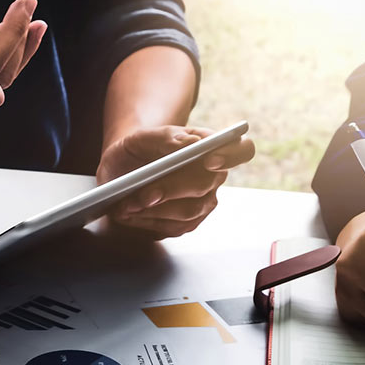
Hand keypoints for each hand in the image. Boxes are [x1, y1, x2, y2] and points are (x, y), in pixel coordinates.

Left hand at [98, 126, 254, 238]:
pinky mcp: (187, 223)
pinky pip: (174, 227)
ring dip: (155, 210)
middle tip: (144, 194)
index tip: (209, 160)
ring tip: (127, 204)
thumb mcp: (141, 137)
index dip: (231, 156)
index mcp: (211, 146)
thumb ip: (165, 137)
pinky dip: (148, 222)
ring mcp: (203, 202)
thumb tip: (188, 144)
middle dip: (172, 190)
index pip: (241, 149)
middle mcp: (214, 176)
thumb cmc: (136, 149)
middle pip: (205, 185)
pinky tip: (130, 214)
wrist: (122, 170)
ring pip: (189, 211)